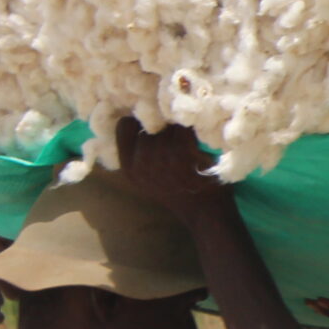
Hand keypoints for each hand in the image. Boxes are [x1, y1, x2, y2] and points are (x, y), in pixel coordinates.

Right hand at [114, 119, 229, 220]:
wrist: (205, 212)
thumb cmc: (178, 189)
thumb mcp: (147, 176)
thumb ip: (138, 153)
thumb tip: (136, 117)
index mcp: (129, 168)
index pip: (124, 127)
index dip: (138, 119)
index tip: (151, 118)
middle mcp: (142, 163)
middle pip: (148, 123)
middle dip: (162, 120)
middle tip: (174, 123)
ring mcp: (163, 159)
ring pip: (167, 124)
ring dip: (178, 123)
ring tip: (187, 129)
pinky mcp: (185, 155)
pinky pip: (185, 129)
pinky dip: (193, 126)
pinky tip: (199, 131)